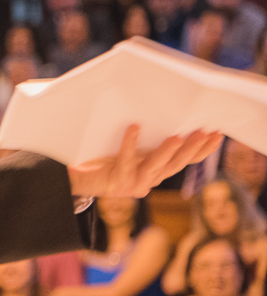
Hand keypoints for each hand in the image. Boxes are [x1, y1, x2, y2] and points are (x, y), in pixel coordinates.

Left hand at [66, 125, 222, 197]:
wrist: (78, 178)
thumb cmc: (104, 159)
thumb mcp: (131, 148)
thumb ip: (147, 138)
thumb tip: (163, 112)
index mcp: (156, 171)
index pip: (184, 161)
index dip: (202, 151)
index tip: (217, 134)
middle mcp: (149, 180)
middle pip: (176, 165)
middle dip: (193, 149)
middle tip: (206, 132)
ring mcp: (134, 184)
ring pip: (156, 167)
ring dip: (168, 152)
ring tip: (178, 137)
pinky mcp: (117, 182)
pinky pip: (125, 161)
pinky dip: (130, 144)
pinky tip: (134, 128)